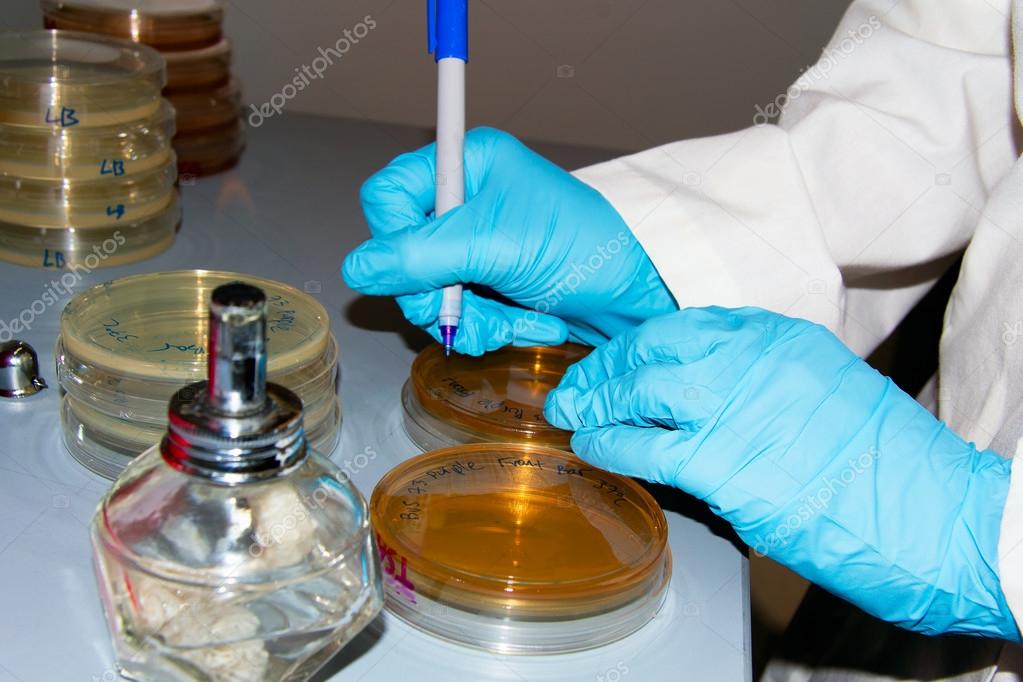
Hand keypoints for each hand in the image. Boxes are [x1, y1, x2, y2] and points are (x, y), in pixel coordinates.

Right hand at [342, 127, 675, 354]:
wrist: (641, 291)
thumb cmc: (582, 247)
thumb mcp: (494, 244)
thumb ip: (420, 256)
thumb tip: (358, 268)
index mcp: (465, 164)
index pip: (387, 196)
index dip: (393, 238)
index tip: (423, 268)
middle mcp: (465, 201)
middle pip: (402, 254)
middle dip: (434, 293)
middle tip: (462, 309)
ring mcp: (477, 245)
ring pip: (427, 292)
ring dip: (465, 319)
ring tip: (507, 325)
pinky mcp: (493, 283)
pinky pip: (461, 312)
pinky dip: (488, 328)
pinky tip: (526, 326)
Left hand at [545, 307, 1018, 639]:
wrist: (932, 513)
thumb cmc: (886, 459)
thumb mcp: (826, 387)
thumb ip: (764, 377)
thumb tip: (707, 387)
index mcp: (779, 336)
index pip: (685, 323)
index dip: (638, 339)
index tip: (615, 352)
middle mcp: (751, 360)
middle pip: (653, 348)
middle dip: (607, 364)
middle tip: (578, 379)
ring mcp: (734, 407)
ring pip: (640, 390)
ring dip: (596, 400)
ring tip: (572, 410)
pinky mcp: (723, 463)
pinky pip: (645, 446)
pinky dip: (609, 442)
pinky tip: (590, 444)